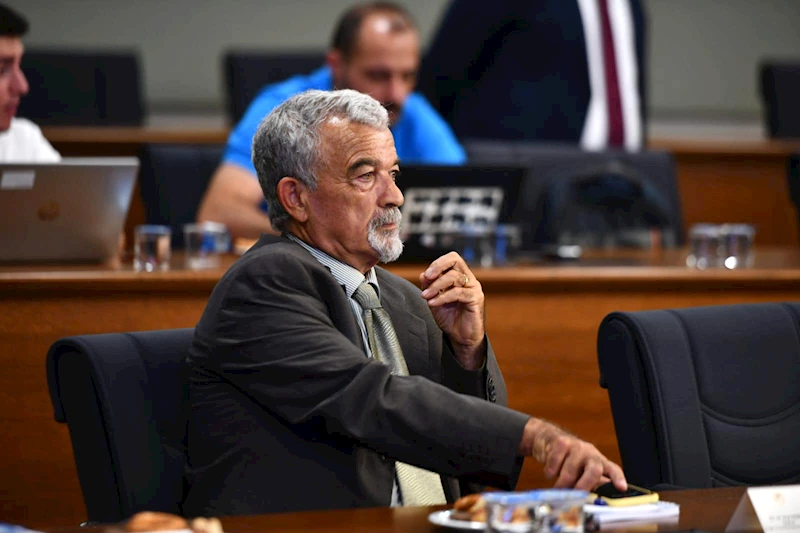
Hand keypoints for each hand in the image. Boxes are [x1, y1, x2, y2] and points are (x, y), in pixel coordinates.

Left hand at [419, 252, 484, 368]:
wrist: (461, 337)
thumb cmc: (450, 318)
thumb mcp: (434, 300)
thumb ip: (429, 287)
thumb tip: (423, 275)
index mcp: (460, 276)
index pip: (451, 259)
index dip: (437, 263)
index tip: (425, 275)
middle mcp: (468, 279)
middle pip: (455, 260)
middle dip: (438, 267)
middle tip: (426, 278)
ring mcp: (473, 288)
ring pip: (454, 277)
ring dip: (436, 286)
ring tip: (426, 296)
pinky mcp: (476, 299)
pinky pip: (458, 292)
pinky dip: (442, 297)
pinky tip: (433, 303)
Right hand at [519, 418, 626, 491]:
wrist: (548, 439)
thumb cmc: (569, 461)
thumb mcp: (583, 472)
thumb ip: (592, 485)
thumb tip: (600, 502)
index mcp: (599, 462)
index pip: (613, 469)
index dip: (618, 478)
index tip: (621, 487)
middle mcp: (590, 453)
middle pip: (594, 469)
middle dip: (584, 485)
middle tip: (574, 496)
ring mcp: (576, 446)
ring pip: (571, 471)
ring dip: (562, 483)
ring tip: (558, 488)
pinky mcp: (561, 442)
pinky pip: (555, 463)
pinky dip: (550, 472)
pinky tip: (550, 471)